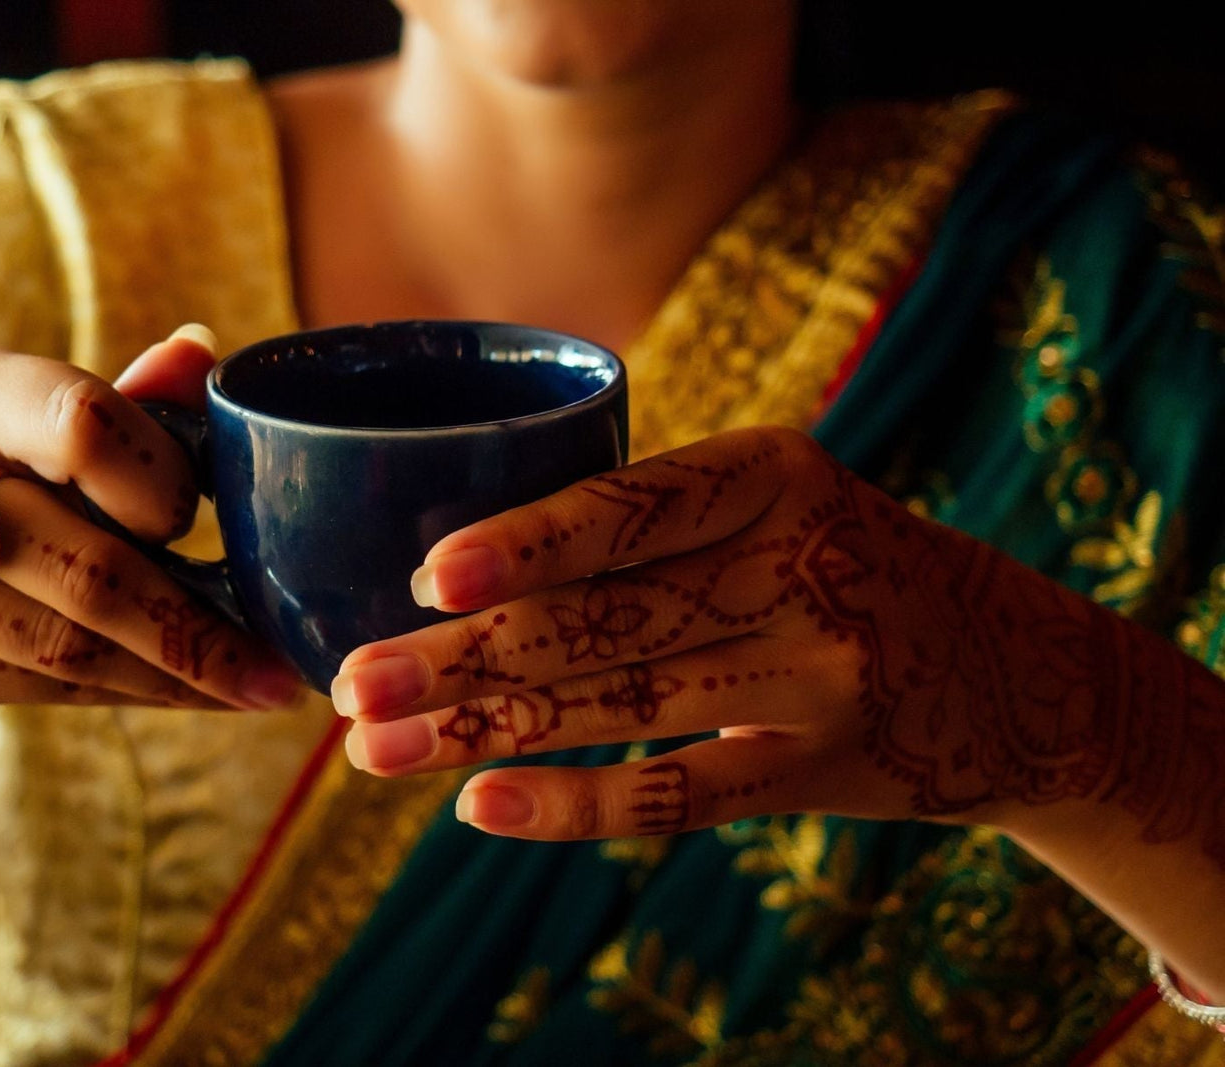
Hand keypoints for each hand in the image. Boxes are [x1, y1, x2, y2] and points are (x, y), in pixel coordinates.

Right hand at [0, 331, 300, 729]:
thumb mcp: (26, 420)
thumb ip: (119, 401)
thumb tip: (204, 354)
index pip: (83, 423)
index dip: (161, 481)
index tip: (202, 517)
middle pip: (89, 566)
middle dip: (199, 629)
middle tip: (278, 665)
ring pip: (70, 645)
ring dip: (178, 677)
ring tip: (255, 689)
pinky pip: (41, 689)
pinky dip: (127, 695)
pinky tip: (185, 696)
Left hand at [335, 426, 1178, 842]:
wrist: (1011, 668)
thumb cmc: (840, 562)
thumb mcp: (776, 500)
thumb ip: (648, 517)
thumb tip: (449, 562)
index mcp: (777, 475)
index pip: (637, 505)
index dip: (531, 542)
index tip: (427, 576)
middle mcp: (804, 568)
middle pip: (605, 619)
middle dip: (464, 659)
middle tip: (349, 684)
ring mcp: (818, 678)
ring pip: (619, 707)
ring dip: (483, 733)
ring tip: (374, 748)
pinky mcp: (820, 772)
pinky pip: (675, 794)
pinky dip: (572, 802)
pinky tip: (481, 805)